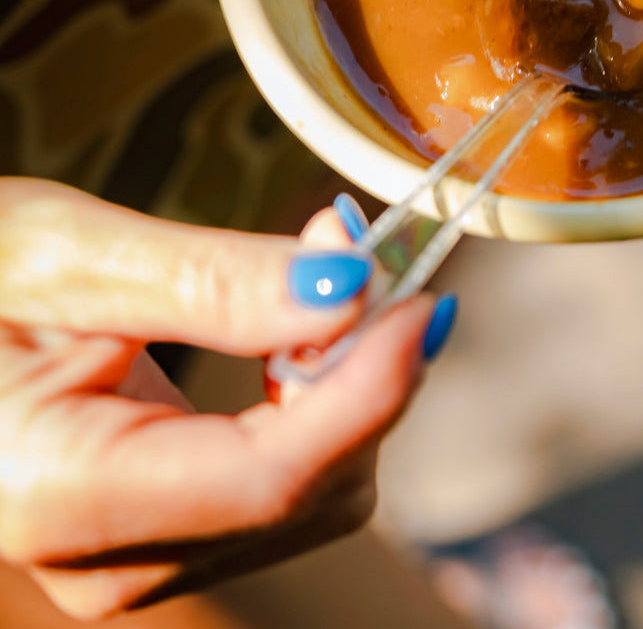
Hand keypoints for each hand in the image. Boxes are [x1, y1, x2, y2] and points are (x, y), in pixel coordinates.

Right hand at [0, 180, 453, 619]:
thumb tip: (354, 286)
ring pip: (312, 495)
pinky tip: (300, 328)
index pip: (270, 479)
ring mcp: (133, 562)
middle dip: (362, 371)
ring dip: (347, 380)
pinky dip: (318, 400)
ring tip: (322, 265)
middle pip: (309, 495)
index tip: (422, 299)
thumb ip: (214, 280)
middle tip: (354, 243)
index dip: (369, 389)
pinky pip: (283, 484)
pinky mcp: (160, 534)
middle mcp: (101, 562)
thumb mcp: (68, 253)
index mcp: (57, 495)